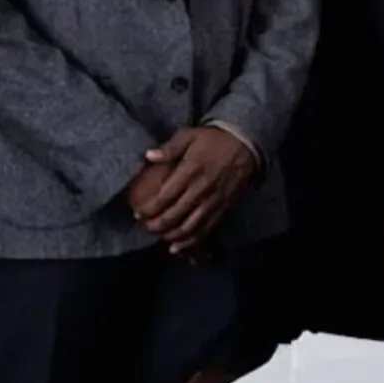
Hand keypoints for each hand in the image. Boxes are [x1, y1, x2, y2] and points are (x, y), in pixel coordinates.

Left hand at [133, 128, 255, 254]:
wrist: (245, 144)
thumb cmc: (214, 140)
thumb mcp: (190, 135)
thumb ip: (170, 148)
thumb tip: (148, 156)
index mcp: (191, 170)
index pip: (164, 197)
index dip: (148, 209)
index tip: (137, 213)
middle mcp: (202, 188)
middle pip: (174, 215)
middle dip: (156, 225)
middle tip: (146, 226)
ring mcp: (214, 199)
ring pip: (190, 226)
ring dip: (171, 235)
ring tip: (160, 236)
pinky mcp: (224, 206)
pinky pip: (206, 228)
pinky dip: (191, 241)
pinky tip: (177, 247)